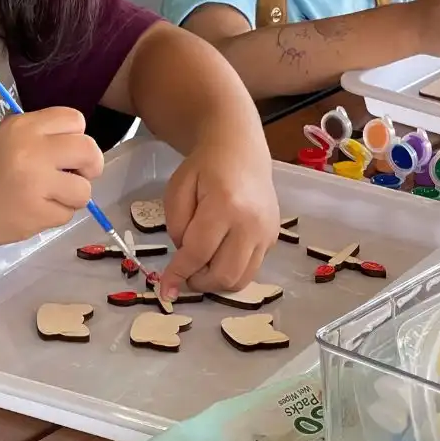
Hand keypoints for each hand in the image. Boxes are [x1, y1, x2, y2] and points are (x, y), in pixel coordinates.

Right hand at [0, 108, 103, 251]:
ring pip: (84, 189)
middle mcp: (32, 151)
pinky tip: (36, 210)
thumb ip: (41, 135)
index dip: (78, 136)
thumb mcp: (6, 137)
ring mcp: (36, 184)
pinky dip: (56, 214)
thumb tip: (80, 147)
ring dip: (73, 196)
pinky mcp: (37, 213)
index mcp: (23, 126)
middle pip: (88, 150)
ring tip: (51, 196)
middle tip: (78, 175)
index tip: (68, 151)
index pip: (74, 119)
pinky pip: (68, 213)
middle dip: (91, 165)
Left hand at [159, 132, 279, 299]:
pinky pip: (252, 269)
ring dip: (216, 282)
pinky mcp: (274, 237)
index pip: (198, 253)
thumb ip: (176, 226)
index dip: (178, 274)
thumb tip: (184, 260)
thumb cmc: (204, 168)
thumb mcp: (178, 189)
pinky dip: (232, 271)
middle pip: (224, 274)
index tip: (165, 289)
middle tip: (184, 274)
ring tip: (201, 267)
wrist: (240, 151)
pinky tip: (219, 255)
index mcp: (224, 205)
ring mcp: (267, 232)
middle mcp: (251, 223)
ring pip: (241, 280)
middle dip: (199, 282)